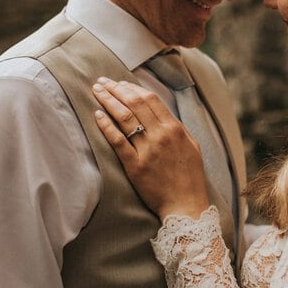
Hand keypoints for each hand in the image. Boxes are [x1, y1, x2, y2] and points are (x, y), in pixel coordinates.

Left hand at [93, 77, 209, 220]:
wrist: (186, 205)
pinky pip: (118, 141)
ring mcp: (147, 150)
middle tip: (102, 81)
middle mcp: (161, 135)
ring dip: (108, 101)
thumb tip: (160, 112)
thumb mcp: (191, 145)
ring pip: (124, 117)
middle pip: (135, 103)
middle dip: (116, 89)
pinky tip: (97, 115)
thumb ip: (176, 127)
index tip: (119, 82)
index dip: (132, 87)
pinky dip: (106, 125)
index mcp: (174, 128)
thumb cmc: (189, 177)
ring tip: (96, 92)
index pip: (150, 99)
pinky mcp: (135, 166)